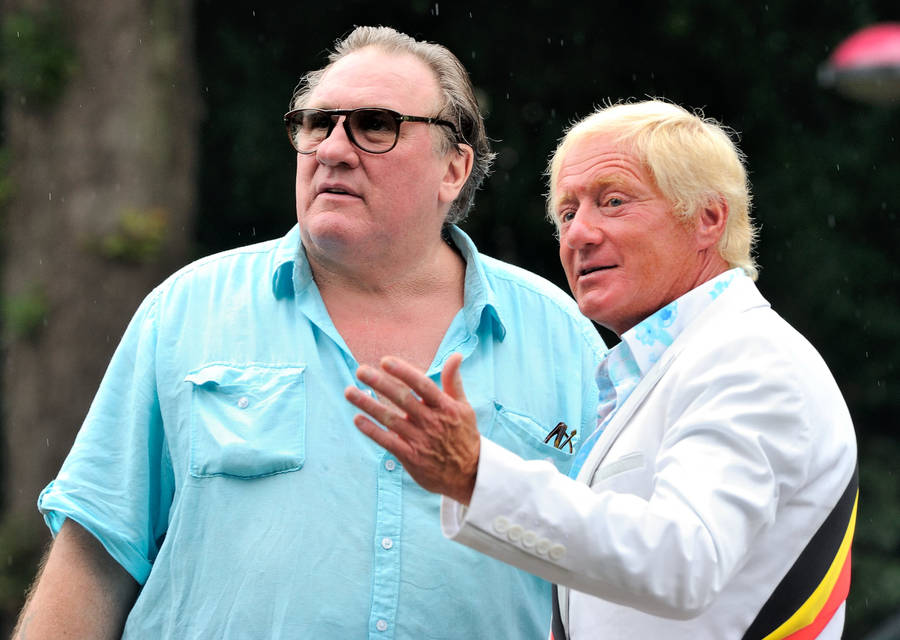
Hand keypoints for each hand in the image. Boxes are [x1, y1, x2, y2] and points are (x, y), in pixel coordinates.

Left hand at [344, 353, 479, 504]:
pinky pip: (388, 442)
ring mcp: (421, 440)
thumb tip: (456, 355)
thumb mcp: (464, 407)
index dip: (404, 372)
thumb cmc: (464, 435)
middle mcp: (432, 422)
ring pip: (390, 419)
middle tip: (360, 371)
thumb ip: (454, 381)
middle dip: (380, 383)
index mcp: (445, 407)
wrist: (469, 474)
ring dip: (368, 405)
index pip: (422, 385)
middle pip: (403, 399)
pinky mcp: (411, 458)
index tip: (385, 361)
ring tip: (349, 392)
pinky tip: (358, 419)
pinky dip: (372, 431)